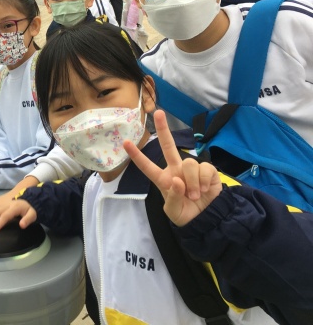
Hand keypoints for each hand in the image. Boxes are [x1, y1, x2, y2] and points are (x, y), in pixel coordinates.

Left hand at [123, 110, 221, 226]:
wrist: (208, 219)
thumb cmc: (185, 214)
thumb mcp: (174, 211)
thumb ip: (173, 197)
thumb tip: (177, 180)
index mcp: (163, 179)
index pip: (147, 166)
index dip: (137, 155)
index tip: (125, 143)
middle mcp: (176, 170)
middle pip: (168, 146)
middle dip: (163, 129)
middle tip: (159, 113)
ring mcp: (191, 169)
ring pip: (189, 162)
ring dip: (193, 182)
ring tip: (195, 195)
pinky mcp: (207, 170)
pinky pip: (204, 168)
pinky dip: (205, 181)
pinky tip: (206, 190)